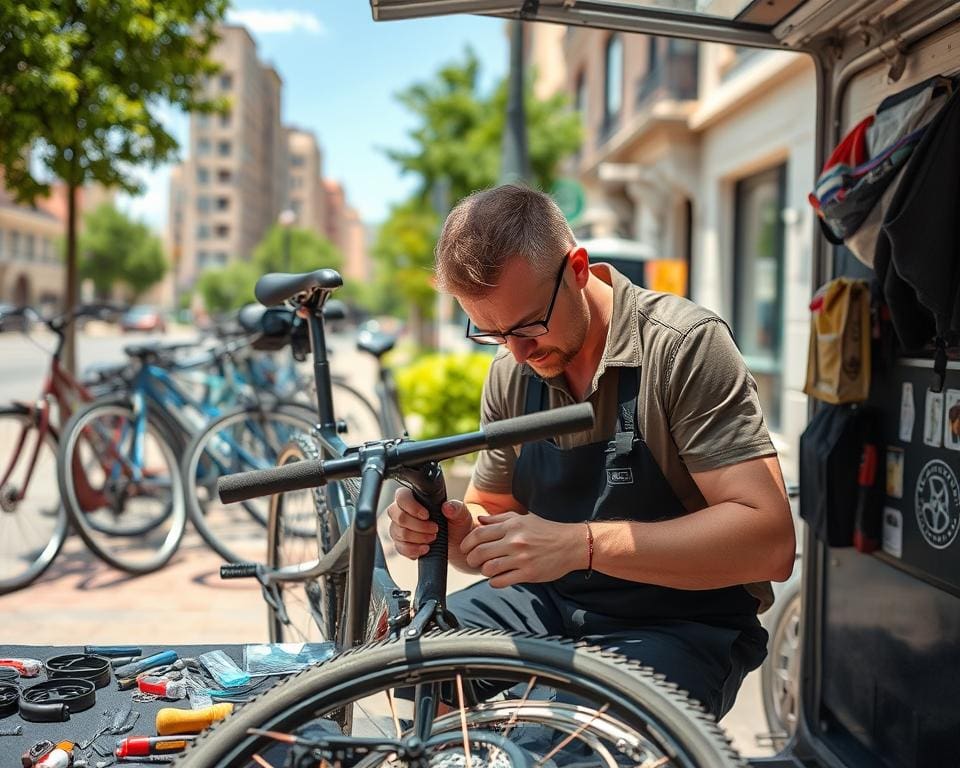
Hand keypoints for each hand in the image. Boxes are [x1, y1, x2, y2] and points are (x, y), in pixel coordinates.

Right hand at [386, 487, 474, 559]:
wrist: (456, 543)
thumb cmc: (455, 523)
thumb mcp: (461, 515)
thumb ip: (456, 508)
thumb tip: (447, 507)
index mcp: (415, 497)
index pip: (402, 496)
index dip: (412, 507)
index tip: (426, 515)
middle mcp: (402, 510)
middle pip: (399, 517)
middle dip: (418, 526)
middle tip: (435, 529)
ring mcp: (399, 527)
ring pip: (399, 533)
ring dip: (418, 538)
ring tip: (432, 539)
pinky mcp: (400, 542)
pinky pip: (400, 547)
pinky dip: (413, 550)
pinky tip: (425, 549)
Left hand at [460, 511, 584, 587]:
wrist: (572, 545)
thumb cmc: (547, 531)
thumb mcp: (524, 519)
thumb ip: (500, 519)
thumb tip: (479, 520)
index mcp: (512, 526)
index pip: (479, 534)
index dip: (467, 543)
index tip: (464, 549)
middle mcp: (515, 541)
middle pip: (480, 552)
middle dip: (471, 559)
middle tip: (472, 561)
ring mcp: (522, 558)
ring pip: (489, 568)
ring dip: (483, 571)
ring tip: (486, 570)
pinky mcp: (528, 574)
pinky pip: (501, 581)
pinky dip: (494, 582)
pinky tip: (497, 578)